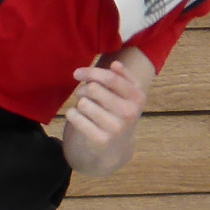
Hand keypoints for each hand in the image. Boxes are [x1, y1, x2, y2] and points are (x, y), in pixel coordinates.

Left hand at [63, 59, 148, 175]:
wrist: (117, 145)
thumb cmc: (118, 112)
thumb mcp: (127, 94)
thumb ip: (122, 76)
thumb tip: (115, 64)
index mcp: (137, 97)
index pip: (110, 78)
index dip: (91, 72)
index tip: (77, 73)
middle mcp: (129, 112)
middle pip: (94, 89)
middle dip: (83, 89)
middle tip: (82, 94)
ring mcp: (116, 127)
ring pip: (83, 103)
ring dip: (79, 103)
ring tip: (85, 108)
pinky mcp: (102, 139)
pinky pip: (77, 118)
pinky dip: (72, 114)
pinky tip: (78, 116)